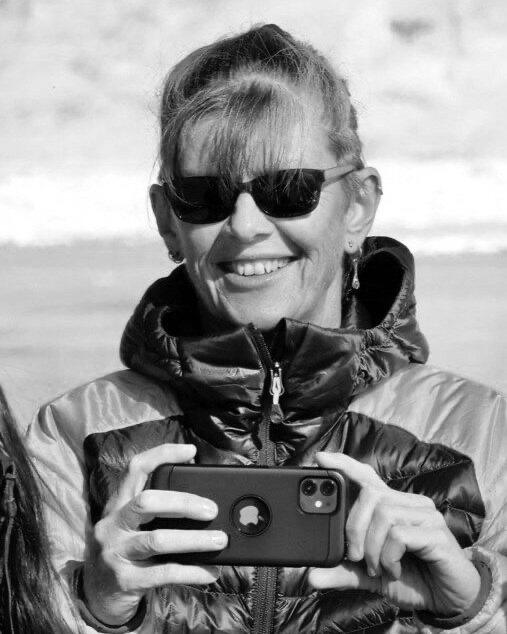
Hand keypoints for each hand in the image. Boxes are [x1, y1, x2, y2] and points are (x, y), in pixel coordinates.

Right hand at [83, 444, 226, 625]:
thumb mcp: (132, 526)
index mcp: (118, 504)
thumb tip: (205, 501)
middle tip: (212, 510)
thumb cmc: (126, 552)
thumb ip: (158, 511)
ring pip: (157, 540)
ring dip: (194, 539)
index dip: (162, 454)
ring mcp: (116, 553)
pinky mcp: (125, 581)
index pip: (136, 468)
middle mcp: (113, 524)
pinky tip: (211, 571)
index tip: (190, 451)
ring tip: (221, 540)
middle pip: (147, 502)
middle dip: (184, 503)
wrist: (97, 596)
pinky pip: (164, 574)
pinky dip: (192, 571)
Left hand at [309, 452, 480, 616]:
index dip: (345, 465)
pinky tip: (394, 569)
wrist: (449, 601)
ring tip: (379, 567)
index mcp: (393, 506)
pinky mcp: (437, 533)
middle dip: (354, 528)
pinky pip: (400, 534)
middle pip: (370, 496)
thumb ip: (343, 572)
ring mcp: (425, 515)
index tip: (321, 458)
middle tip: (356, 557)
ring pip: (384, 515)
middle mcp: (409, 503)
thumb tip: (312, 576)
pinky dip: (389, 556)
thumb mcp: (371, 576)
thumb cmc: (413, 579)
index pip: (367, 477)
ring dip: (373, 547)